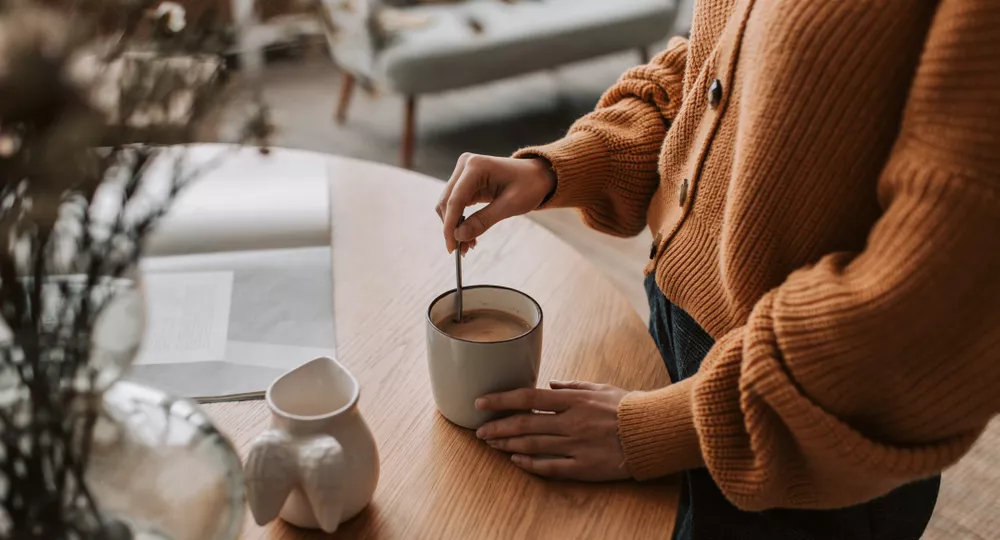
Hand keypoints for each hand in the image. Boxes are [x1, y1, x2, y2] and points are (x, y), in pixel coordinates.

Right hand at [436, 154, 555, 253]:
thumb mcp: (510, 205)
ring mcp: (464, 173)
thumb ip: (483, 220)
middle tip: (461, 250)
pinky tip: (469, 235)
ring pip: (448, 205)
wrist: (537, 175)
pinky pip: (456, 204)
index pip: (455, 200)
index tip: (451, 247)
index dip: (450, 225)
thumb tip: (459, 236)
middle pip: (447, 202)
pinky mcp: (465, 182)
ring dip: (454, 226)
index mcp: (476, 166)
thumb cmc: (529, 185)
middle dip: (451, 228)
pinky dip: (460, 221)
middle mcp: (465, 165)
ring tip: (468, 245)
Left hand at [475, 380, 630, 481]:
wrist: (654, 432)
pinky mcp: (585, 467)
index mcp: (574, 400)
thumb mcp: (600, 388)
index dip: (501, 400)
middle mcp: (571, 422)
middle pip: (525, 425)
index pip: (528, 398)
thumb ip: (572, 386)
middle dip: (498, 427)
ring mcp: (577, 446)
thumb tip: (550, 385)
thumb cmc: (627, 407)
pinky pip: (551, 467)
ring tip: (491, 444)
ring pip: (533, 446)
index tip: (481, 402)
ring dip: (508, 445)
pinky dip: (531, 464)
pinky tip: (516, 461)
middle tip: (479, 430)